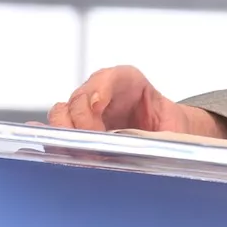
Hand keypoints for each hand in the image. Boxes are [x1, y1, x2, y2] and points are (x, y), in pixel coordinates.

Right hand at [46, 66, 226, 139]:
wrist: (163, 134)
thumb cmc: (168, 128)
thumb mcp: (172, 128)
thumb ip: (162, 134)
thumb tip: (152, 147)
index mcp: (130, 83)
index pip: (110, 77)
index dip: (101, 88)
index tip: (98, 105)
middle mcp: (103, 93)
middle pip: (80, 96)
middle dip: (82, 118)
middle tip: (92, 138)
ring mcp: (85, 110)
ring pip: (63, 113)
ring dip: (67, 131)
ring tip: (81, 150)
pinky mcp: (74, 130)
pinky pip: (56, 131)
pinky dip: (53, 139)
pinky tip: (59, 150)